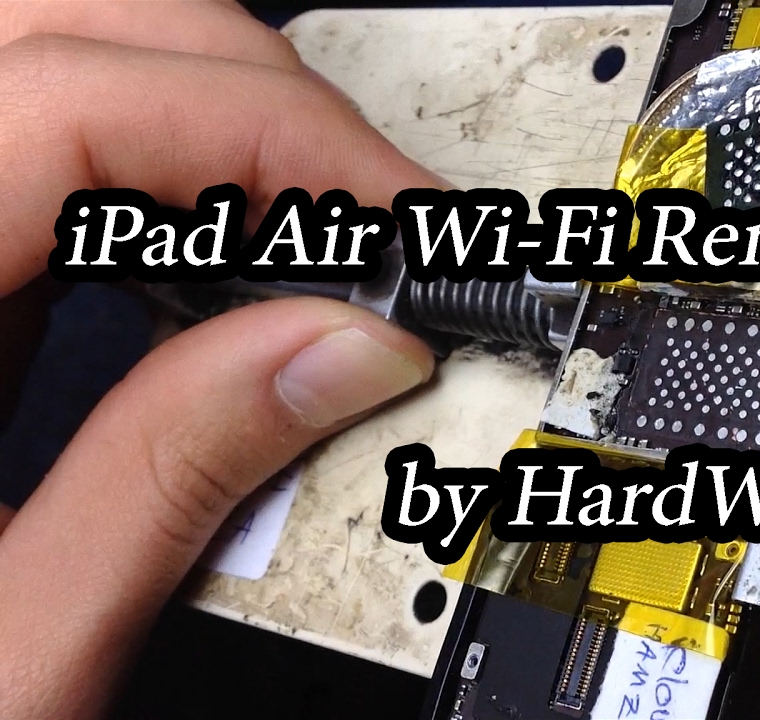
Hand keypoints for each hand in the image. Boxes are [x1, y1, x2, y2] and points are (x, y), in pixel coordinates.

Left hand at [0, 3, 445, 716]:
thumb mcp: (7, 650)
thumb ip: (173, 484)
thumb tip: (345, 354)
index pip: (66, 105)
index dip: (266, 133)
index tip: (397, 215)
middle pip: (60, 29)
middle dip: (251, 94)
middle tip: (371, 212)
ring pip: (58, 64)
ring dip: (213, 118)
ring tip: (316, 231)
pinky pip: (55, 153)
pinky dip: (171, 176)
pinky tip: (231, 257)